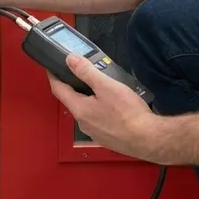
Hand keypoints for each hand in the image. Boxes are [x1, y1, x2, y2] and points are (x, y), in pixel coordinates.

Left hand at [48, 54, 164, 161]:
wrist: (148, 139)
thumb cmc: (128, 114)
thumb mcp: (106, 86)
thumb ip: (86, 72)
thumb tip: (70, 59)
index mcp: (79, 109)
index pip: (58, 89)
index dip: (53, 76)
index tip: (51, 67)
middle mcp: (82, 122)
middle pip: (71, 100)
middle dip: (73, 86)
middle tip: (81, 73)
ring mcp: (94, 132)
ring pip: (85, 110)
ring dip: (88, 98)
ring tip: (100, 86)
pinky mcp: (105, 137)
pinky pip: (97, 119)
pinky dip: (99, 109)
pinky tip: (112, 105)